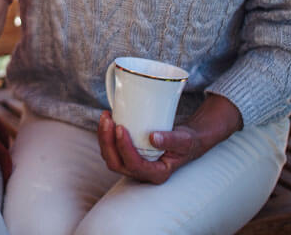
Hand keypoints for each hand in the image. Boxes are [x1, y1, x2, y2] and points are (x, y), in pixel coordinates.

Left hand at [97, 95, 242, 184]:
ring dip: (103, 137)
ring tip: (106, 117)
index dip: (124, 148)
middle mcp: (142, 173)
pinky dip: (106, 135)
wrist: (186, 140)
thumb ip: (171, 140)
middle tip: (108, 120)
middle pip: (116, 163)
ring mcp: (133, 165)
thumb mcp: (184, 140)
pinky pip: (111, 149)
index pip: (135, 165)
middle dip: (108, 142)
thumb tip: (153, 138)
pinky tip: (108, 119)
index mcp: (157, 173)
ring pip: (110, 157)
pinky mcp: (127, 156)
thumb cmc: (186, 142)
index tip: (121, 128)